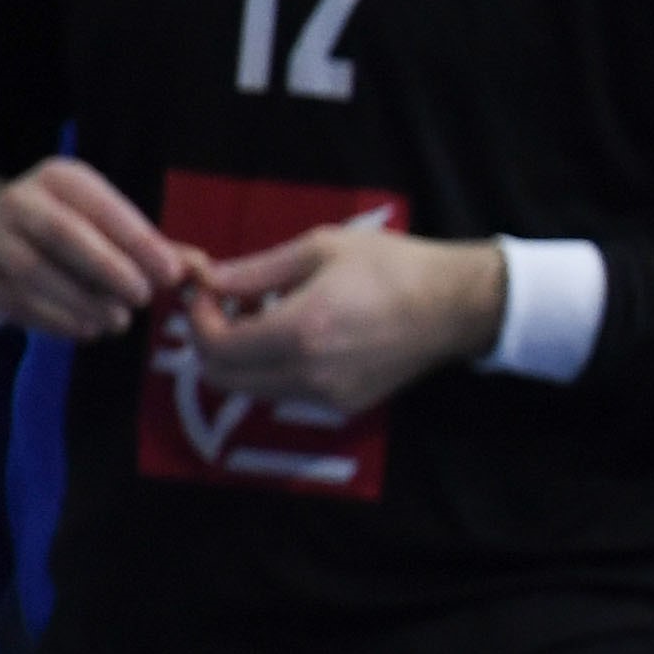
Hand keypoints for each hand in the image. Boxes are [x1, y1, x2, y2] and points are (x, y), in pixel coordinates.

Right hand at [0, 161, 193, 339]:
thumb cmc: (69, 234)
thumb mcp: (107, 228)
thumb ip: (155, 249)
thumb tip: (202, 271)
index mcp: (62, 179)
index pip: (104, 207)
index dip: (140, 241)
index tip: (171, 275)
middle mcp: (19, 199)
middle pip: (63, 233)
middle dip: (108, 269)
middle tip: (142, 299)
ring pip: (34, 270)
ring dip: (81, 301)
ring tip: (117, 322)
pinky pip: (14, 300)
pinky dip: (54, 319)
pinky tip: (85, 330)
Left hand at [178, 222, 504, 410]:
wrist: (456, 306)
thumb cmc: (392, 266)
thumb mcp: (320, 248)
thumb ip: (256, 269)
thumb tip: (209, 280)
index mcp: (299, 329)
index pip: (216, 345)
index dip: (197, 319)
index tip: (208, 294)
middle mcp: (309, 372)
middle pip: (223, 378)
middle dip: (211, 344)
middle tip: (226, 311)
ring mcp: (328, 395)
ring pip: (252, 389)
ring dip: (243, 359)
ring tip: (265, 321)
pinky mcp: (346, 405)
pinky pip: (288, 392)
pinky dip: (276, 369)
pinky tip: (300, 339)